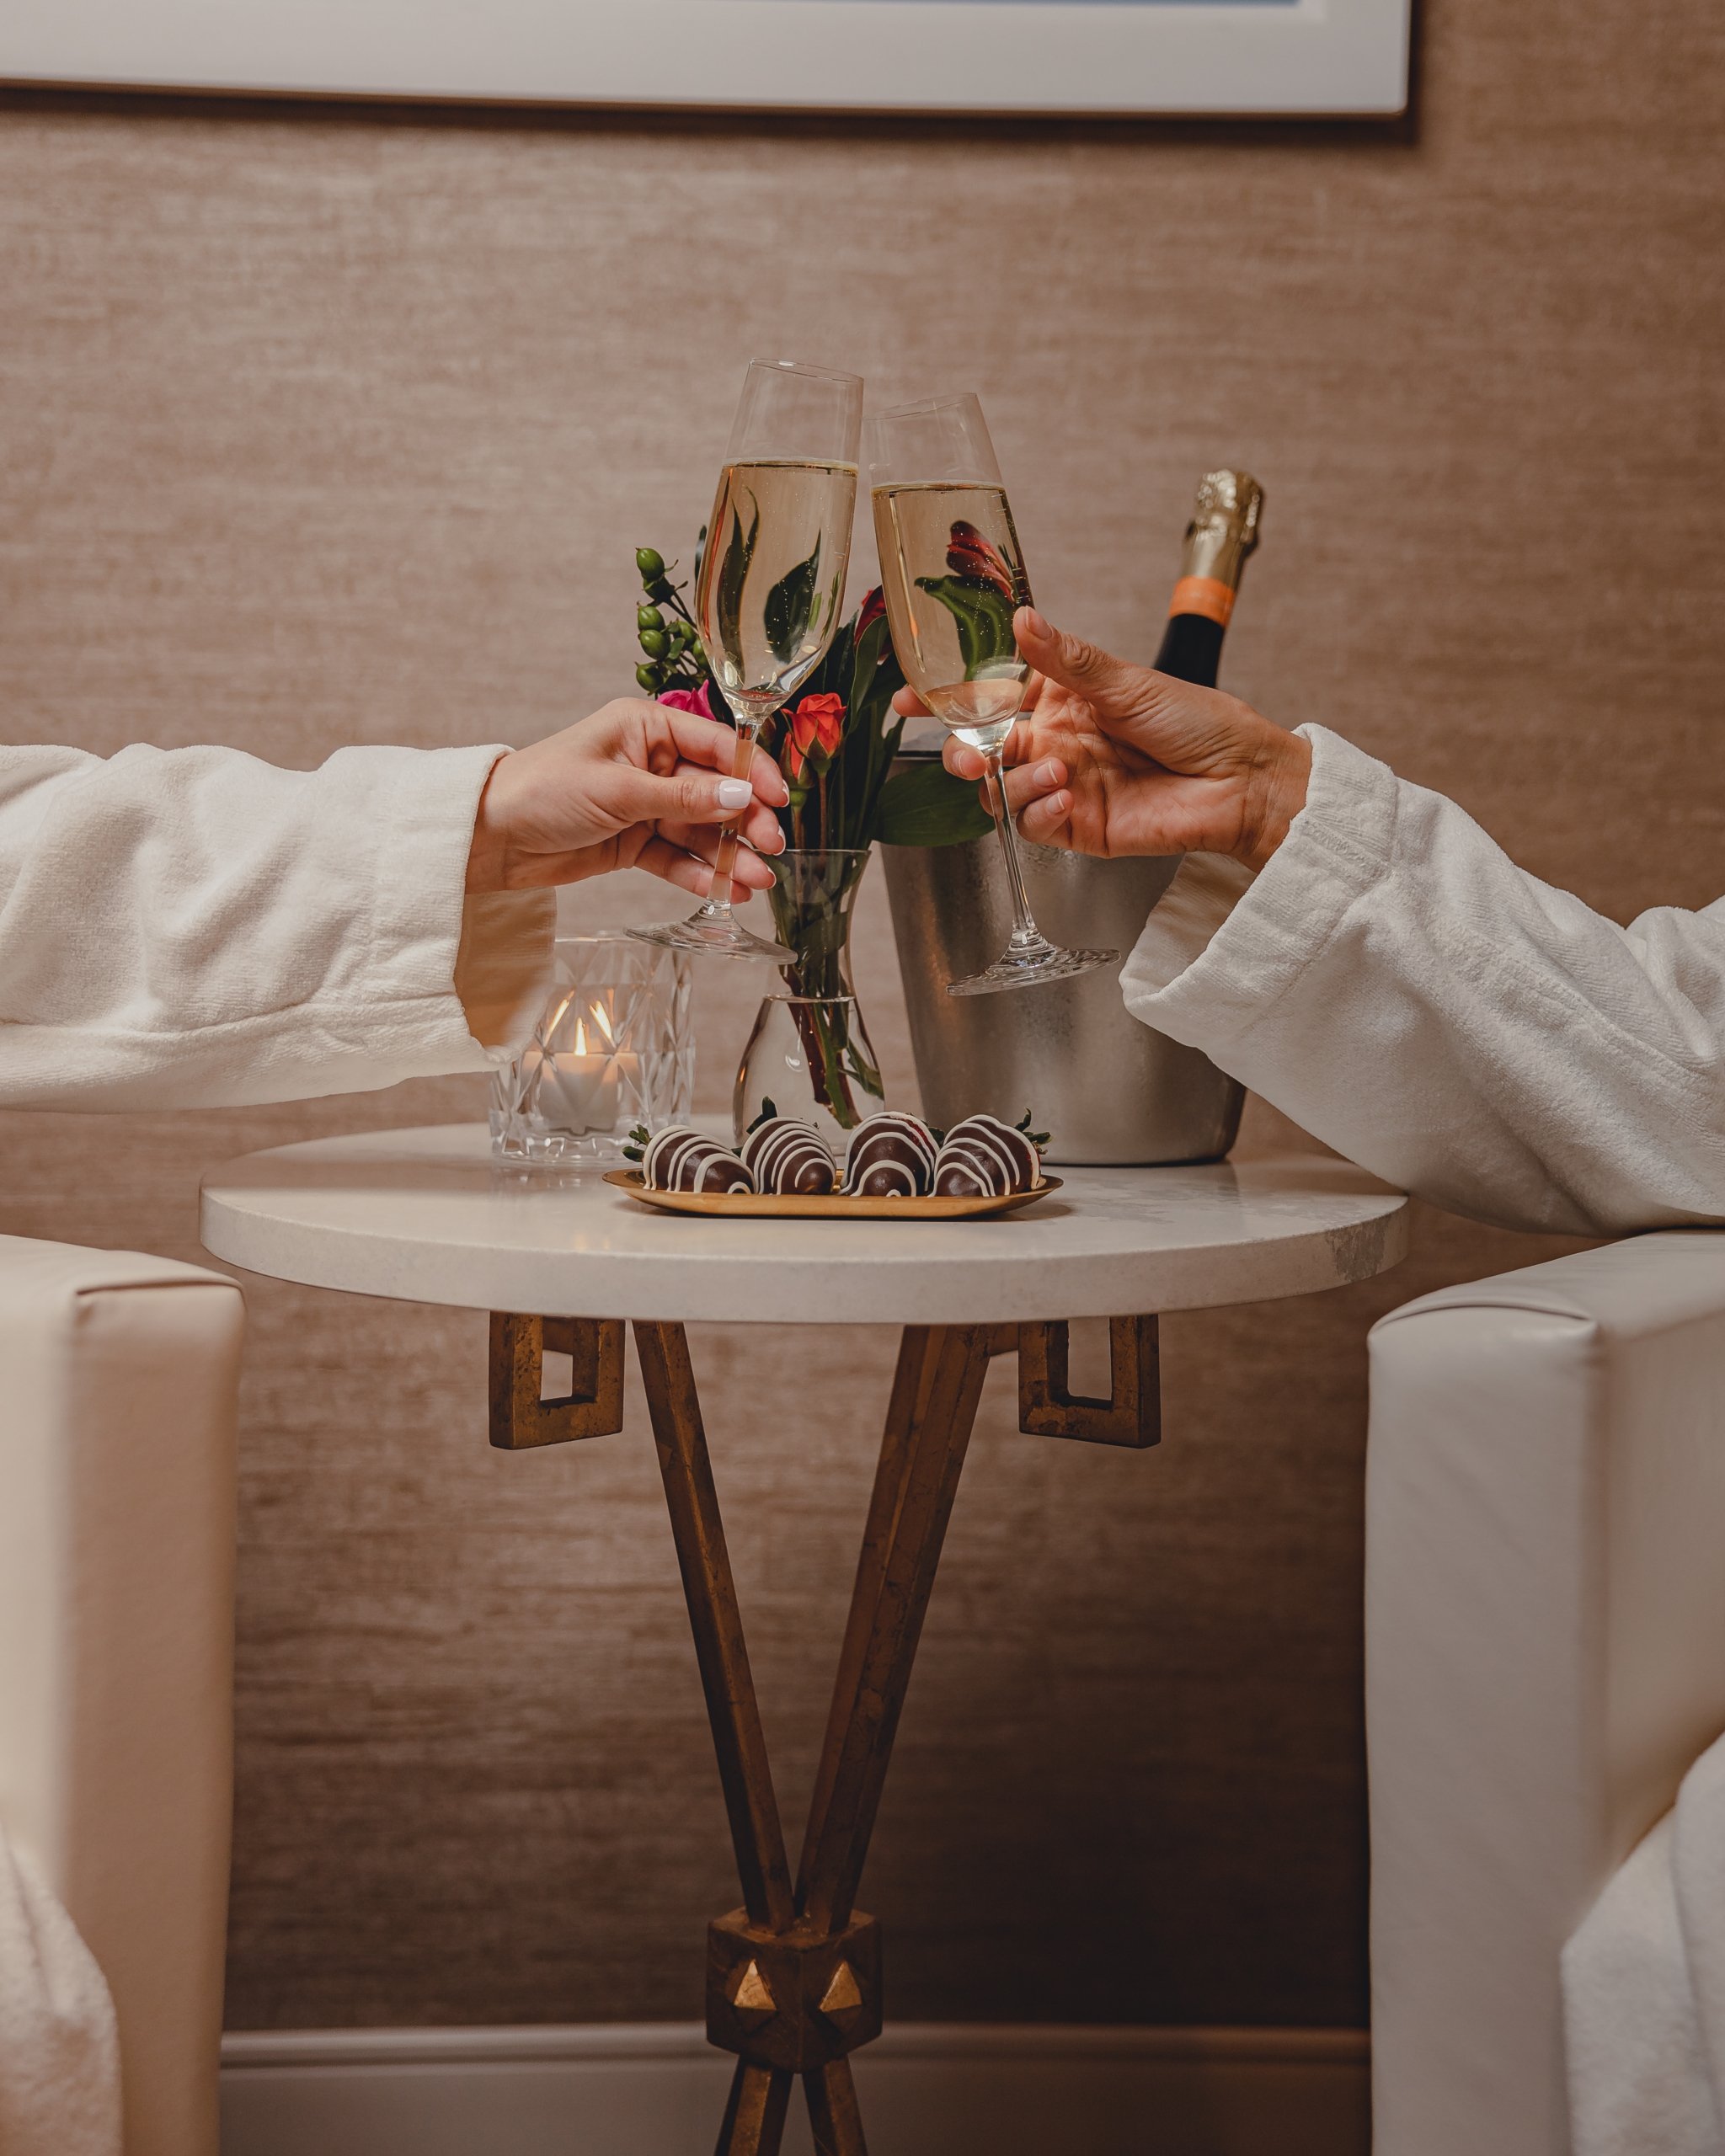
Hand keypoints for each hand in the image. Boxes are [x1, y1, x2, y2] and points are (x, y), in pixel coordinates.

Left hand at [465, 699, 788, 896]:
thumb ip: (683, 796)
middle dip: (745, 821)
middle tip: (770, 848)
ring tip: (755, 880)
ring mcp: (645, 804)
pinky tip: (727, 890)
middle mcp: (653, 762)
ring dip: (729, 855)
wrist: (489, 837)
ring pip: (701, 830)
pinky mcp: (635, 842)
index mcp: (647, 727)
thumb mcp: (617, 790)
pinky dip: (701, 874)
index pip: (717, 745)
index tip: (779, 798)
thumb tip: (741, 797)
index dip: (751, 772)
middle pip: (716, 792)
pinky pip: (678, 857)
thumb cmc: (541, 791)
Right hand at [894, 608, 1309, 872]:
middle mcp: (1056, 738)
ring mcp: (1062, 783)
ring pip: (1000, 788)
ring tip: (1051, 769)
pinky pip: (1031, 822)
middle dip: (965, 749)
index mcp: (1063, 695)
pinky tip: (1068, 793)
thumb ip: (1067, 660)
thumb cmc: (1200, 723)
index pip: (991, 691)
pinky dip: (1038, 808)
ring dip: (1010, 780)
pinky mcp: (1076, 825)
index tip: (913, 695)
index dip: (949, 693)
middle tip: (968, 753)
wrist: (1242, 782)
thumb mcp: (1128, 680)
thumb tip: (1022, 619)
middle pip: (983, 745)